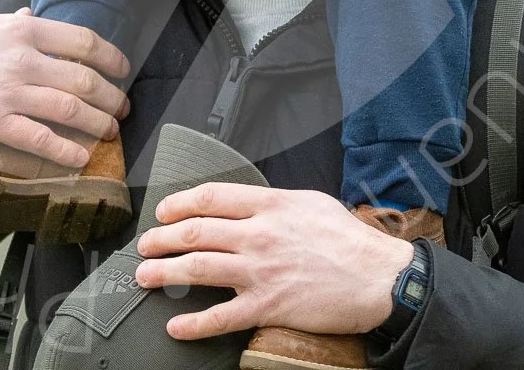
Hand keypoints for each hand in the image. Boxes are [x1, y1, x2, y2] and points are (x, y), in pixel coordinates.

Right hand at [0, 9, 130, 167]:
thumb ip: (15, 23)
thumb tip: (34, 16)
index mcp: (23, 29)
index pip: (85, 41)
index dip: (112, 59)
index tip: (123, 71)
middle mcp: (22, 57)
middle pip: (86, 79)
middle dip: (112, 98)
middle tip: (122, 110)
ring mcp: (9, 91)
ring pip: (72, 109)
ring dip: (99, 124)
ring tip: (109, 132)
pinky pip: (41, 139)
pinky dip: (67, 151)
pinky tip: (80, 156)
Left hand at [133, 183, 414, 338]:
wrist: (379, 277)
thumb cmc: (348, 239)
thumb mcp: (309, 203)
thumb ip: (272, 202)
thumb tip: (246, 204)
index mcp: (269, 205)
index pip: (210, 197)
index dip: (179, 203)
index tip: (163, 211)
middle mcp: (259, 235)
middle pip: (196, 232)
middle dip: (162, 238)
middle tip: (145, 245)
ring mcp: (261, 271)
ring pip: (199, 269)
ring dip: (165, 273)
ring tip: (145, 276)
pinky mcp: (269, 306)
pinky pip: (222, 317)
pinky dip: (194, 324)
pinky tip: (175, 326)